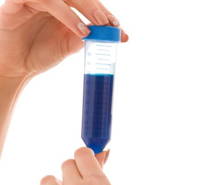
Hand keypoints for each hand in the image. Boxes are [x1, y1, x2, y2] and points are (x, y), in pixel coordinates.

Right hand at [0, 0, 127, 78]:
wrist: (15, 66)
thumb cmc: (39, 54)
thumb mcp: (69, 46)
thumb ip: (88, 37)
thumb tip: (116, 34)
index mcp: (64, 7)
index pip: (87, 3)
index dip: (104, 12)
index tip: (118, 27)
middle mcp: (52, 1)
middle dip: (95, 7)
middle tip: (108, 23)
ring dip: (82, 8)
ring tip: (92, 29)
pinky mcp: (18, 2)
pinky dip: (64, 13)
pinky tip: (78, 29)